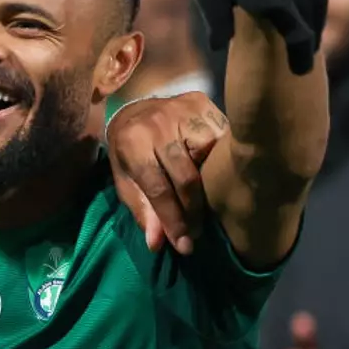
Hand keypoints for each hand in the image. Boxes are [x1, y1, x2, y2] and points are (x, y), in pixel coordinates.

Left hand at [106, 91, 227, 253]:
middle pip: (187, 177)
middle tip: (197, 233)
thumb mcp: (126, 180)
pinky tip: (220, 174)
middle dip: (193, 211)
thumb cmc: (129, 151)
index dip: (172, 220)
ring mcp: (184, 110)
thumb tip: (157, 244)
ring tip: (211, 204)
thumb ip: (142, 209)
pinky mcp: (204, 103)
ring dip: (213, 184)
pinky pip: (223, 139)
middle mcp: (159, 124)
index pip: (158, 188)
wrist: (136, 108)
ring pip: (211, 157)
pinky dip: (223, 160)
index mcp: (133, 143)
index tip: (184, 245)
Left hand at [195, 0, 327, 74]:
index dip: (295, 42)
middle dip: (304, 46)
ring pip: (314, 8)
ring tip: (305, 56)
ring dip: (313, 32)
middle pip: (302, 17)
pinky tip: (311, 33)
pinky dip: (316, 16)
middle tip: (301, 71)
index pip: (282, 15)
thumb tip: (218, 46)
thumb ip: (215, 16)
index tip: (299, 70)